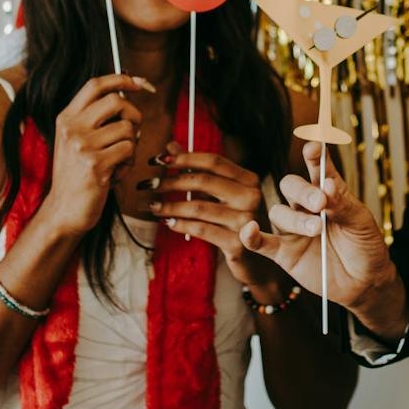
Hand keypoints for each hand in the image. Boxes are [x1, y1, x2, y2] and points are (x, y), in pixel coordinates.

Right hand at [41, 74, 153, 236]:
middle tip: (132, 132)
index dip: (121, 79)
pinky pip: (129, 150)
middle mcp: (71, 128)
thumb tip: (126, 91)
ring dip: (131, 145)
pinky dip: (129, 162)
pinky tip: (116, 173)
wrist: (64, 211)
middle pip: (116, 101)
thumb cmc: (77, 176)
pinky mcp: (95, 164)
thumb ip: (95, 118)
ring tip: (118, 161)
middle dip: (134, 115)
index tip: (140, 83)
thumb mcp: (77, 141)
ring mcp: (82, 145)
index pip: (95, 85)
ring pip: (127, 128)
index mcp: (66, 118)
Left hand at [142, 145, 280, 288]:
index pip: (214, 161)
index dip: (184, 158)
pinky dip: (180, 225)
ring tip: (152, 206)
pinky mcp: (237, 244)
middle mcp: (251, 197)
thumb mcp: (225, 194)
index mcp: (249, 180)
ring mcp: (246, 221)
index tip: (158, 160)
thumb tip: (171, 146)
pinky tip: (167, 222)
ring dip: (169, 206)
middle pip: (203, 181)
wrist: (261, 261)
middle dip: (170, 181)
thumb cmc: (239, 223)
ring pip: (198, 207)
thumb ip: (199, 170)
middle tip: (148, 184)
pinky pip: (201, 229)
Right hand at [239, 143, 399, 314]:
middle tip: (321, 203)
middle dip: (303, 192)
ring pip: (279, 213)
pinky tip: (249, 230)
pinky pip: (261, 243)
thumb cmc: (365, 247)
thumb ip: (344, 204)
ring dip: (295, 219)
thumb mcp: (362, 223)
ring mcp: (293, 229)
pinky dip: (251, 236)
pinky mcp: (284, 253)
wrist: (364, 283)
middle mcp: (307, 207)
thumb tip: (327, 185)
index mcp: (329, 192)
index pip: (318, 168)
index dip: (314, 156)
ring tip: (317, 230)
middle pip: (291, 187)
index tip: (314, 147)